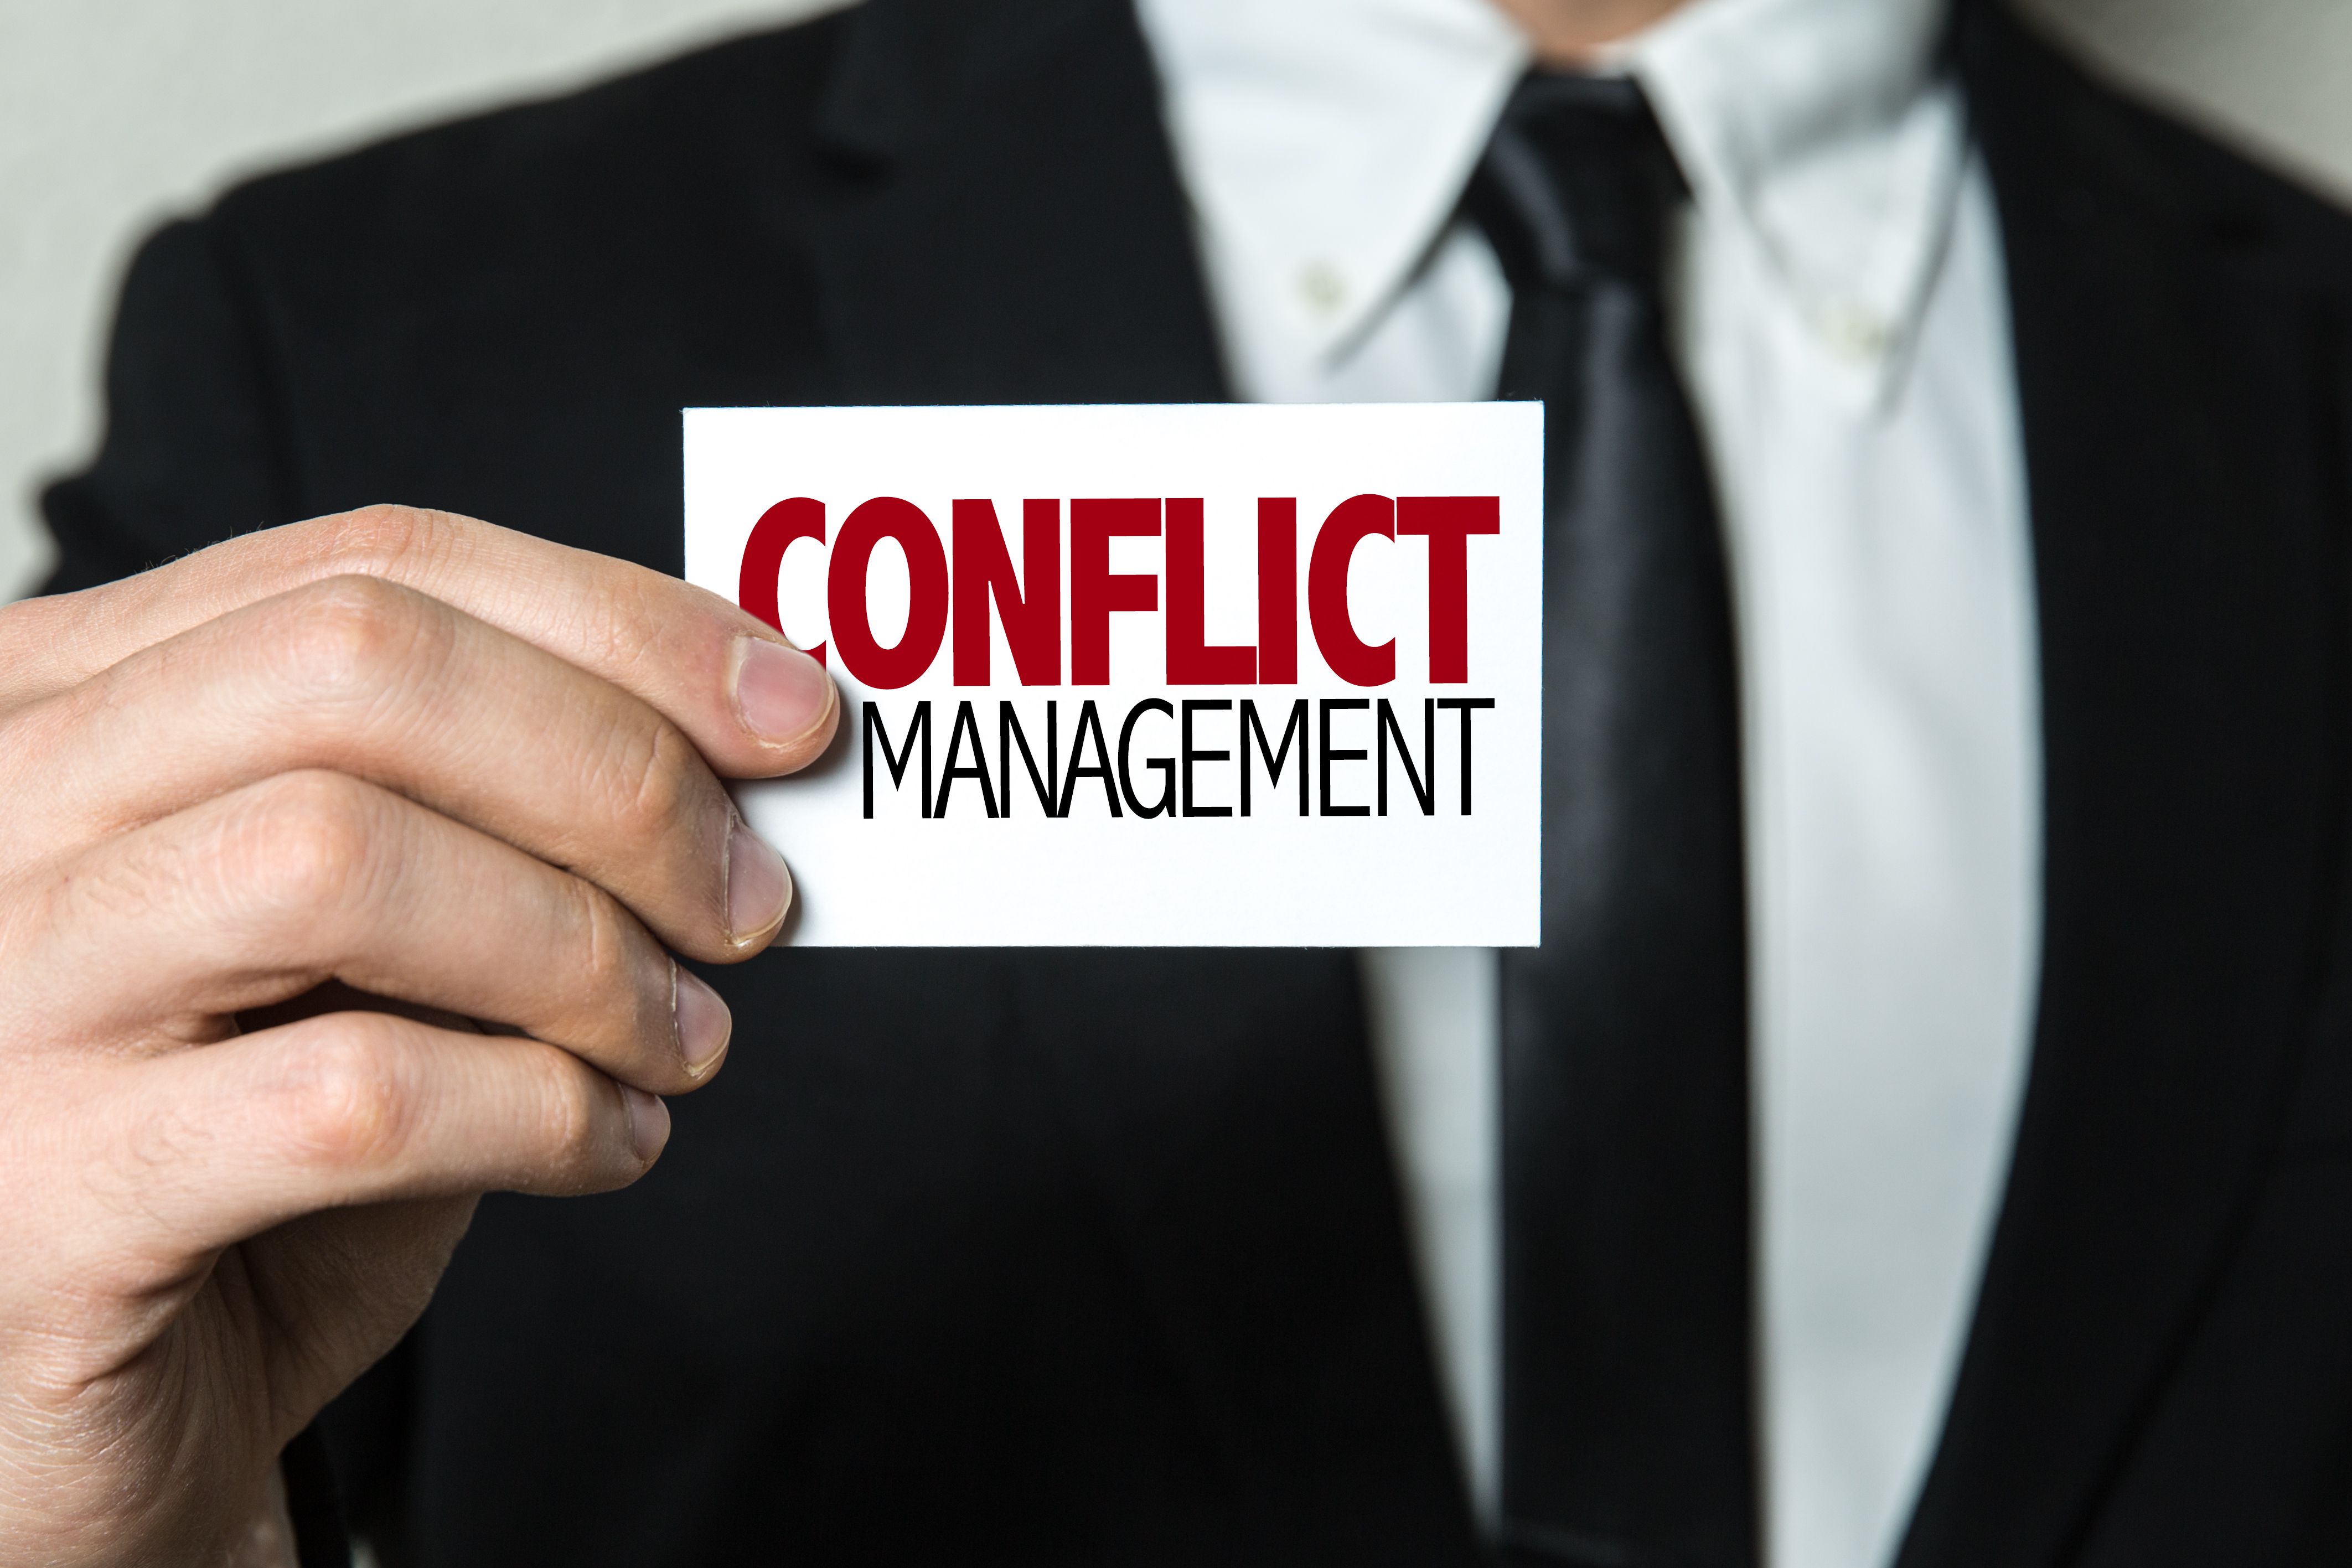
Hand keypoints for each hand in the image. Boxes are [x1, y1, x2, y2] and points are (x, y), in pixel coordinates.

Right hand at [0, 505, 837, 1565]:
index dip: (617, 623)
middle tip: (751, 896)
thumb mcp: (363, 933)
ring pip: (340, 860)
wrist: (91, 1408)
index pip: (373, 566)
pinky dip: (542, 1112)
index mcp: (69, 700)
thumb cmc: (244, 1140)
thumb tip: (743, 733)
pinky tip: (611, 1141)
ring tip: (685, 1036)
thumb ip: (487, 811)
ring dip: (586, 951)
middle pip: (357, 668)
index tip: (790, 712)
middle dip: (615, 774)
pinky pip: (354, 1099)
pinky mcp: (47, 1197)